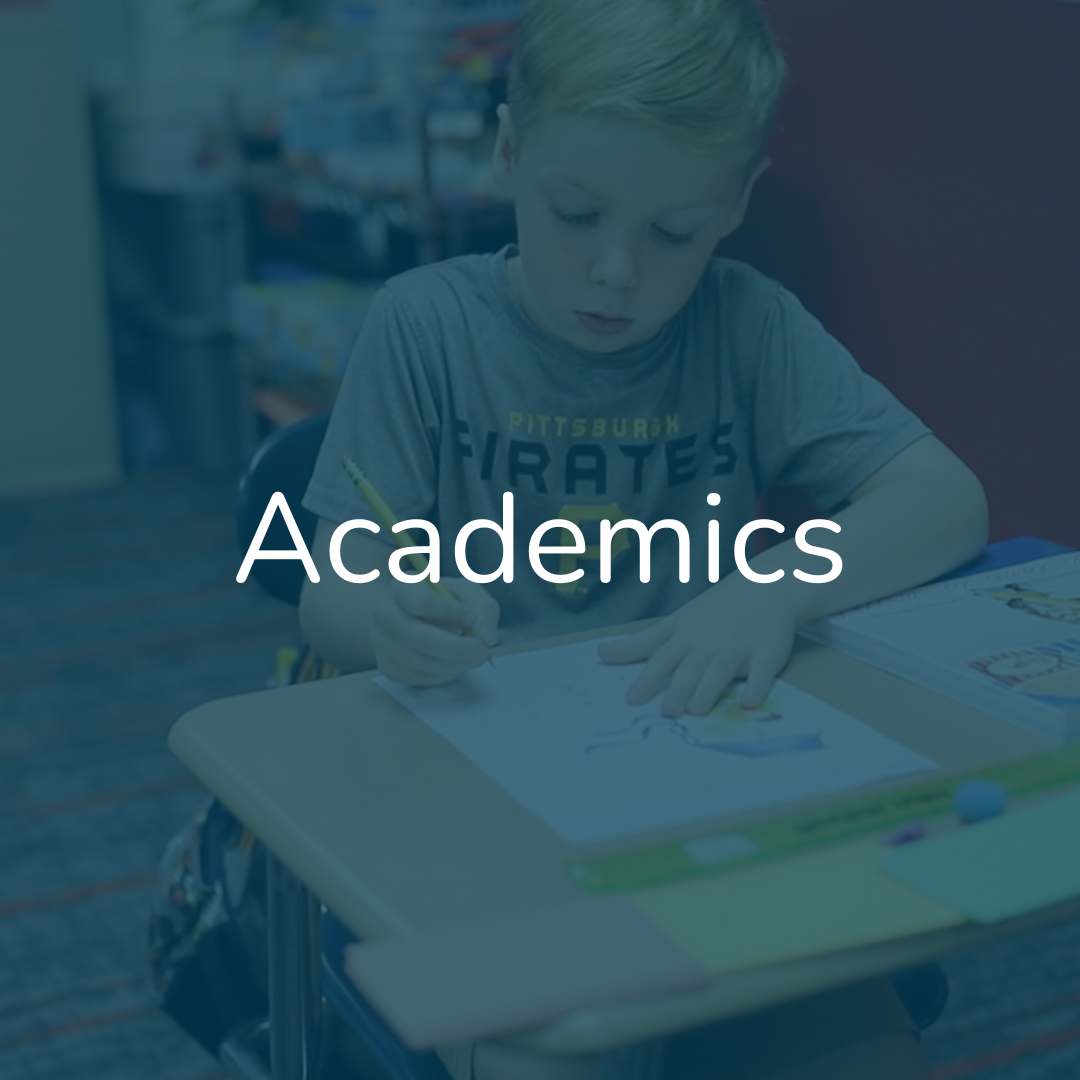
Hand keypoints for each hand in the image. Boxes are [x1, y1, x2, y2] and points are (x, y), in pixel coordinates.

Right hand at [371, 577, 499, 685]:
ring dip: (454, 664)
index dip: (449, 612)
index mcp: (402, 586)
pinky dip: (443, 675)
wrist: (409, 614)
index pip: (421, 602)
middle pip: (418, 637)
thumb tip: (486, 637)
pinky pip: (416, 677)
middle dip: (457, 648)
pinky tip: (455, 665)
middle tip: (482, 649)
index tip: (472, 619)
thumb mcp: (466, 592)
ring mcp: (381, 641)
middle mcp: (384, 612)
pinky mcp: (385, 665)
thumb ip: (482, 609)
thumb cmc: (441, 601)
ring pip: (419, 661)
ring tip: (473, 657)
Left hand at [597, 579, 796, 715]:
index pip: (662, 659)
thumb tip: (601, 654)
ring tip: (697, 709)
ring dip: (709, 689)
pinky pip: (762, 673)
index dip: (647, 679)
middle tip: (668, 711)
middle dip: (679, 689)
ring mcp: (739, 649)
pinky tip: (748, 703)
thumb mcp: (676, 622)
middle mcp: (709, 645)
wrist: (764, 586)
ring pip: (721, 671)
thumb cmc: (714, 610)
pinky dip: (756, 687)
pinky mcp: (767, 654)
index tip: (632, 698)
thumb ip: (640, 643)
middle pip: (691, 669)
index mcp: (686, 638)